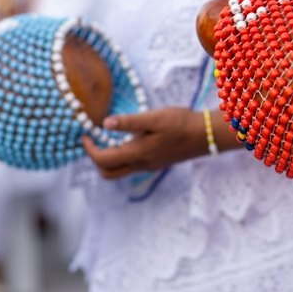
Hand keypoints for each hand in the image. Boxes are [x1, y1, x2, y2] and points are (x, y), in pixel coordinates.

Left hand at [82, 108, 206, 179]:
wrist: (207, 135)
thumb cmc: (181, 123)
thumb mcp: (154, 118)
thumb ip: (129, 122)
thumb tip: (104, 123)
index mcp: (137, 153)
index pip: (103, 160)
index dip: (89, 149)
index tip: (85, 134)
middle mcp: (141, 164)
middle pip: (108, 173)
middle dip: (96, 159)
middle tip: (93, 141)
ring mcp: (150, 166)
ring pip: (120, 172)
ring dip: (108, 160)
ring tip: (107, 139)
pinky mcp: (157, 162)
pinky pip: (132, 166)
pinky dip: (121, 157)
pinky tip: (128, 140)